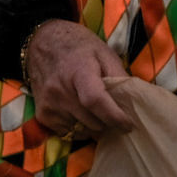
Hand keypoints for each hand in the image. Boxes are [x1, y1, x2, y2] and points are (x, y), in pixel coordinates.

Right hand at [24, 19, 133, 137]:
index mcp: (79, 70)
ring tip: (97, 111)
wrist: (44, 42)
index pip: (95, 100)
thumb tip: (134, 102)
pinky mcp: (42, 115)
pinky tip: (81, 112)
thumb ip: (119, 77)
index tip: (129, 124)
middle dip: (109, 122)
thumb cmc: (79, 46)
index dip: (114, 116)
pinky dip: (80, 128)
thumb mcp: (104, 53)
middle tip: (116, 115)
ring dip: (94, 126)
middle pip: (92, 121)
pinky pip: (68, 133)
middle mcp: (60, 90)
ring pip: (82, 131)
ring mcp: (49, 105)